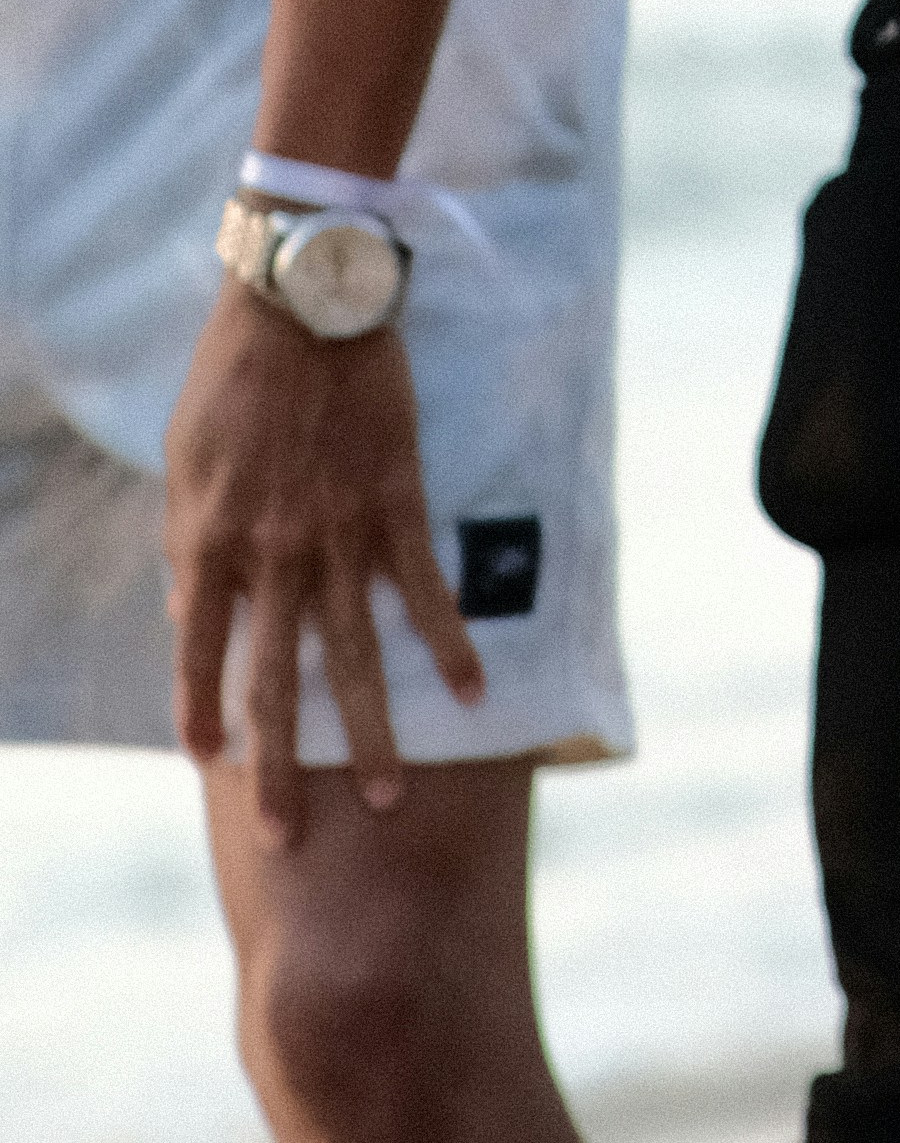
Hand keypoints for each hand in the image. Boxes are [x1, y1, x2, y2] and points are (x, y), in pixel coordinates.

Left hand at [163, 291, 480, 840]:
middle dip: (282, 767)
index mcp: (211, 540)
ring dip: (374, 733)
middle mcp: (275, 552)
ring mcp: (342, 533)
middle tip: (286, 840)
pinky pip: (427, 590)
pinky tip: (472, 694)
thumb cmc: (231, 378)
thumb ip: (188, 540)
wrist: (304, 302)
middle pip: (277, 681)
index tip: (209, 763)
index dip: (200, 710)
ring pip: (357, 655)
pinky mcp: (399, 504)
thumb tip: (184, 610)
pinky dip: (450, 645)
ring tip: (392, 796)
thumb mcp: (184, 461)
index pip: (198, 650)